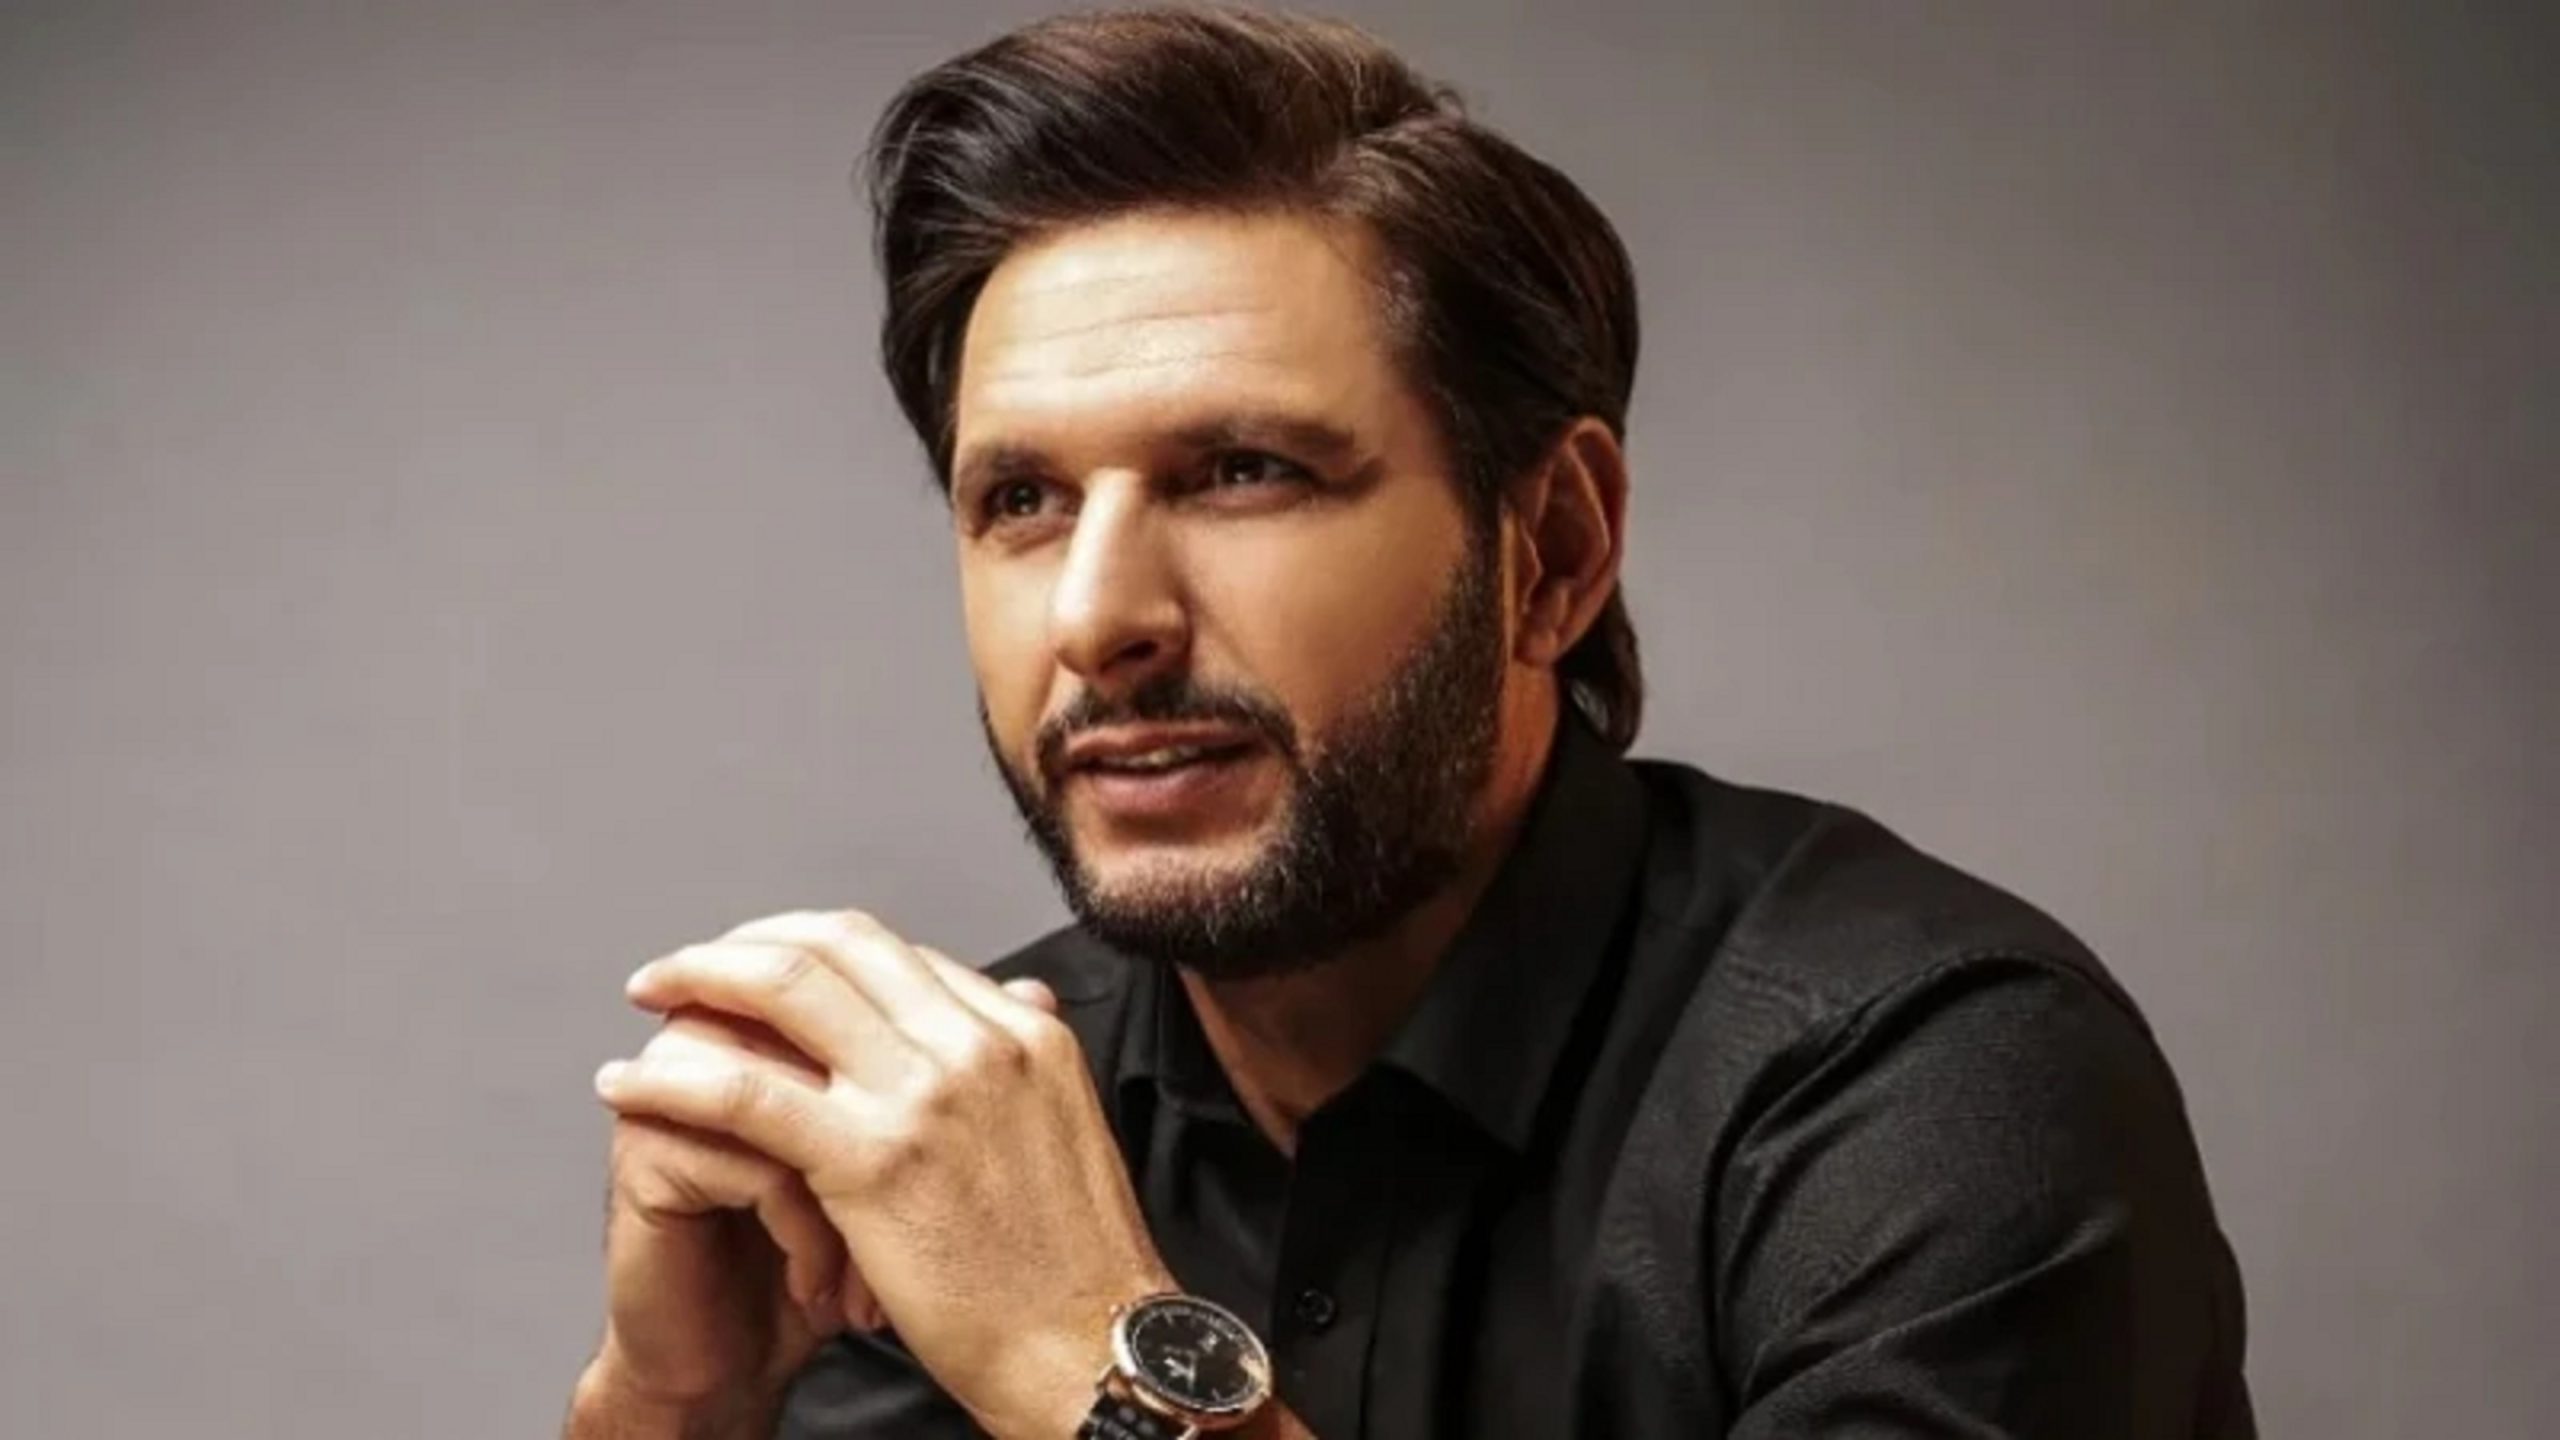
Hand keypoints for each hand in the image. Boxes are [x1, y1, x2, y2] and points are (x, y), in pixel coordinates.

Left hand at [594, 910, 1170, 1438]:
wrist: (1092, 1352)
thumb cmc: (1074, 1270)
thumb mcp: (1068, 1129)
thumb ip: (1020, 1061)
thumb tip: (1014, 996)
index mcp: (1023, 1033)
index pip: (897, 952)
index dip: (811, 950)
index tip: (761, 969)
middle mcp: (977, 1043)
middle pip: (838, 944)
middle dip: (748, 942)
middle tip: (690, 966)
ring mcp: (926, 1094)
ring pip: (785, 991)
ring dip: (699, 981)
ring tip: (650, 999)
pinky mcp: (872, 1161)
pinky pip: (746, 1091)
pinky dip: (675, 1077)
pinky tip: (630, 1084)